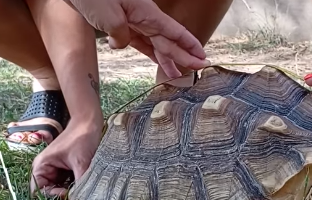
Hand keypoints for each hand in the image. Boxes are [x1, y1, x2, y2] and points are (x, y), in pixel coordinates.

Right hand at [29, 125, 101, 199]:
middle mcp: (46, 170)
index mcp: (42, 166)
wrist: (90, 123)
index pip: (37, 191)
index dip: (50, 196)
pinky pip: (69, 184)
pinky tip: (84, 184)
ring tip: (82, 189)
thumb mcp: (81, 162)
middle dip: (62, 195)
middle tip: (76, 194)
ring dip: (70, 191)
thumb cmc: (81, 138)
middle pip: (49, 192)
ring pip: (60, 189)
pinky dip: (76, 187)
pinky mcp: (67, 171)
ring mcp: (56, 170)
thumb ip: (80, 184)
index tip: (67, 194)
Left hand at [64, 0, 209, 78]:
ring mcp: (131, 20)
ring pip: (154, 43)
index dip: (190, 46)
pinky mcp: (118, 23)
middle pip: (167, 41)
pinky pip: (137, 40)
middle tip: (198, 69)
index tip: (202, 57)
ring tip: (176, 74)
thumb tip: (123, 45)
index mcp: (147, 14)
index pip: (175, 33)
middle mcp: (143, 17)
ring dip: (166, 58)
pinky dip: (145, 50)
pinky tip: (152, 59)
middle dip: (183, 55)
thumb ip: (122, 36)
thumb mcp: (109, 17)